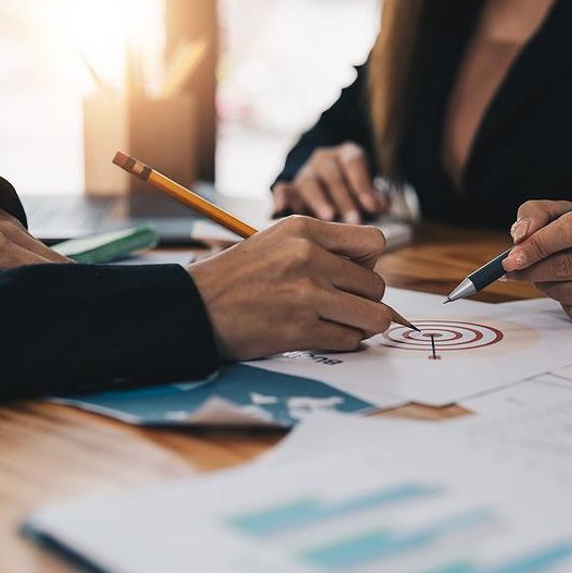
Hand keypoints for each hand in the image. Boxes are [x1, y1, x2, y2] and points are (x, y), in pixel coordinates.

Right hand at [186, 215, 393, 359]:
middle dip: (364, 300)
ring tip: (339, 323)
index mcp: (305, 229)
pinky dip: (342, 342)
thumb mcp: (277, 241)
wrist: (194, 307)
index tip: (352, 276)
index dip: (370, 264)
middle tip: (340, 305)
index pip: (374, 242)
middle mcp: (309, 257)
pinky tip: (319, 334)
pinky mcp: (301, 329)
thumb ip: (322, 248)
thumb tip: (370, 273)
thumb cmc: (237, 277)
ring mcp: (307, 294)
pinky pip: (350, 340)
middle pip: (377, 285)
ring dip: (360, 325)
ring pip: (374, 316)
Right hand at [272, 142, 386, 223]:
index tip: (372, 207)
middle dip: (344, 199)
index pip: (354, 162)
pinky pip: (281, 189)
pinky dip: (281, 198)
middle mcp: (324, 160)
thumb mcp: (368, 191)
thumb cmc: (355, 193)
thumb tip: (381, 207)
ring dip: (319, 201)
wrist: (328, 188)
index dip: (363, 184)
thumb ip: (375, 198)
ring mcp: (304, 173)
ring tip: (328, 218)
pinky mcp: (288, 187)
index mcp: (346, 154)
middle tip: (354, 221)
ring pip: (309, 183)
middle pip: (333, 175)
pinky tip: (282, 209)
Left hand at [503, 198, 571, 324]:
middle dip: (532, 269)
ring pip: (571, 292)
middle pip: (569, 265)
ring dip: (545, 286)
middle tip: (513, 270)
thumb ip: (537, 214)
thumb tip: (520, 237)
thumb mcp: (570, 209)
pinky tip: (568, 288)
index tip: (511, 257)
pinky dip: (564, 302)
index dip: (538, 244)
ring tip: (542, 275)